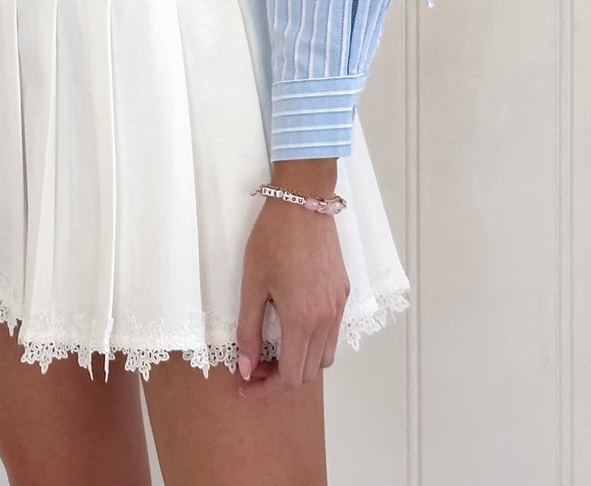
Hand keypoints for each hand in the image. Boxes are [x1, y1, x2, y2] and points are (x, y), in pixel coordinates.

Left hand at [235, 197, 349, 399]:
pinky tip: (293, 327)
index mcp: (302, 320)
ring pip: (325, 356)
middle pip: (309, 373)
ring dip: (300, 363)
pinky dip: (314, 343)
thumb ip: (248, 330)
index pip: (290, 377)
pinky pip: (333, 333)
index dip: (266, 389)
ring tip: (273, 350)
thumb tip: (246, 368)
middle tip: (254, 366)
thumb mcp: (252, 284)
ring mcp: (339, 306)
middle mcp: (326, 319)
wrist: (303, 201)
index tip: (246, 384)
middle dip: (280, 379)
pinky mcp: (344, 292)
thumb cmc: (272, 238)